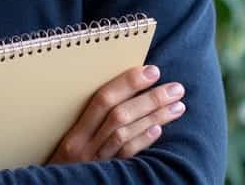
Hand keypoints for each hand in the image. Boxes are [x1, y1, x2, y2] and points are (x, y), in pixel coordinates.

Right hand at [47, 65, 185, 163]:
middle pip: (118, 116)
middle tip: (175, 88)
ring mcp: (95, 162)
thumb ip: (93, 121)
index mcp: (74, 131)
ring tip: (177, 105)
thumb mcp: (72, 140)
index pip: (102, 100)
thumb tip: (126, 92)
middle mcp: (83, 145)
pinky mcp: (107, 175)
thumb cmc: (66, 162)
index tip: (151, 71)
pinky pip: (127, 156)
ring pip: (126, 133)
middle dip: (149, 99)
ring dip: (154, 117)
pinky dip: (143, 140)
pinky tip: (159, 129)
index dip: (127, 83)